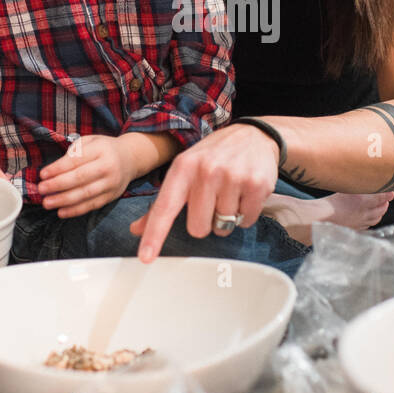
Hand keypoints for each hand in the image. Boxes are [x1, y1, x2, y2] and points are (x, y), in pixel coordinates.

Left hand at [37, 135, 137, 217]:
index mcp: (101, 149)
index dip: (57, 168)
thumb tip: (54, 170)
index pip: (76, 160)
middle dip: (57, 185)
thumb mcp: (91, 141)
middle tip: (41, 189)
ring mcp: (111, 183)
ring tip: (47, 203)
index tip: (42, 175)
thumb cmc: (104, 149)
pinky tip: (61, 212)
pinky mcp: (112, 196)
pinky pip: (92, 205)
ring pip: (85, 194)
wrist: (131, 158)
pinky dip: (75, 210)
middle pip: (79, 178)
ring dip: (64, 200)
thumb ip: (74, 151)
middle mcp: (108, 166)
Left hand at [130, 123, 280, 261]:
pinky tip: (245, 193)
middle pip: (197, 228)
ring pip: (223, 227)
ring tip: (231, 192)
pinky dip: (245, 214)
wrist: (254, 135)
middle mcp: (206, 171)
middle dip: (205, 221)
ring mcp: (232, 177)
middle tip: (212, 200)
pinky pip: (246, 221)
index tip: (146, 257)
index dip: (155, 235)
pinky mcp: (256, 185)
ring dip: (227, 217)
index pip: (165, 207)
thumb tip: (137, 229)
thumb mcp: (185, 168)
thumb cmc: (214, 155)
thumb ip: (163, 201)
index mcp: (183, 167)